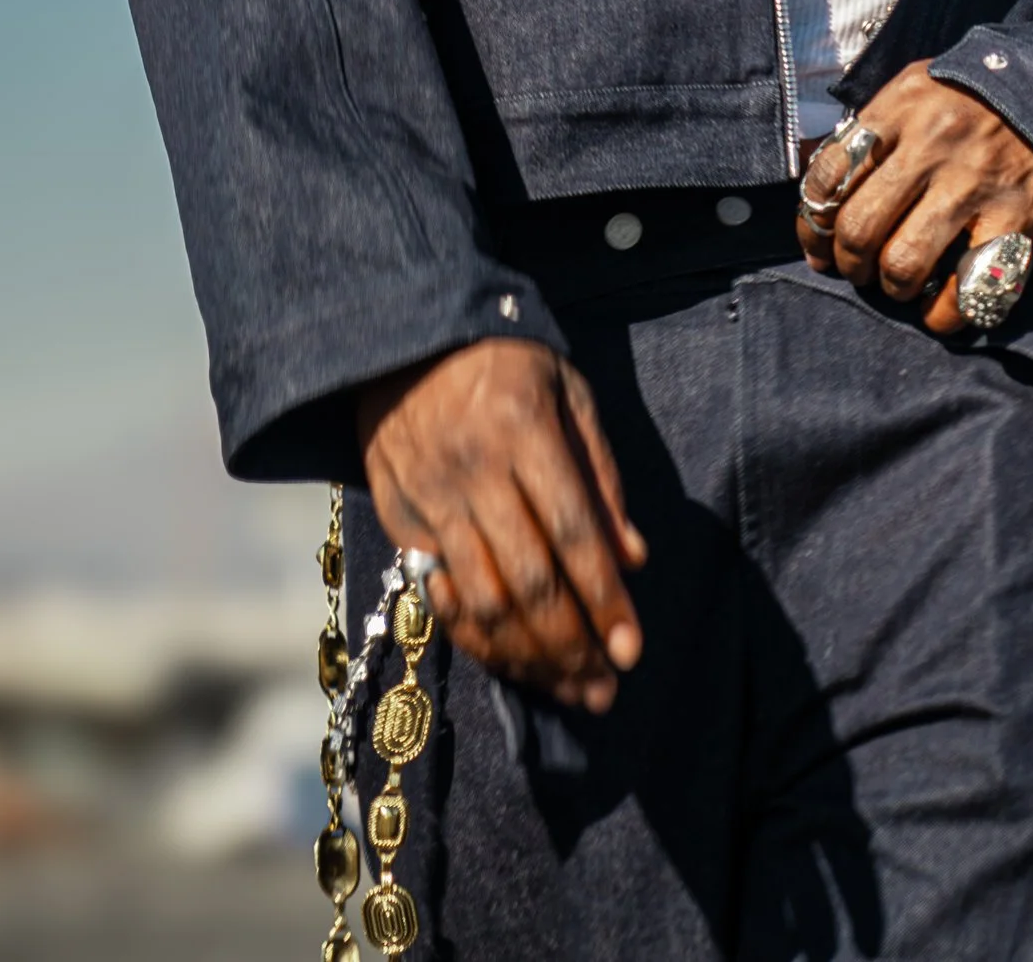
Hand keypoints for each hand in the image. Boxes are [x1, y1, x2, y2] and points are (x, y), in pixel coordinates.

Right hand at [356, 338, 645, 712]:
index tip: (631, 650)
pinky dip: (476, 638)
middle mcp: (473, 470)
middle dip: (570, 645)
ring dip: (527, 658)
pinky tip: (511, 662)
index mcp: (523, 428)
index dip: (603, 597)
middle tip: (603, 690)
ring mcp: (430, 500)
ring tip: (566, 689)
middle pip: (527, 580)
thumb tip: (633, 557)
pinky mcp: (398, 520)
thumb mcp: (568, 391)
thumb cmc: (505, 363)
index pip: (571, 530)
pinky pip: (440, 596)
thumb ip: (601, 474)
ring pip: (481, 601)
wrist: (405, 342)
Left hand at [796, 63, 1032, 332]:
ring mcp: (975, 182)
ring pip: (903, 265)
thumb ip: (874, 127)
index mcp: (902, 105)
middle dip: (849, 264)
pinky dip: (942, 314)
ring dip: (892, 288)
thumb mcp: (920, 85)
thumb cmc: (980, 95)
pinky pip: (964, 290)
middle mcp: (933, 142)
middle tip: (859, 270)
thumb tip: (822, 190)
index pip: (829, 176)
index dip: (813, 225)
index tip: (819, 247)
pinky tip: (938, 308)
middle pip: (860, 227)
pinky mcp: (1016, 218)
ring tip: (899, 284)